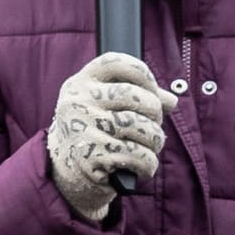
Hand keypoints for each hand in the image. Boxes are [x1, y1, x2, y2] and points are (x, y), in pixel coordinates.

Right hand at [46, 52, 176, 221]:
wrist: (63, 172)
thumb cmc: (93, 132)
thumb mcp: (105, 106)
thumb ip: (137, 97)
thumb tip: (172, 100)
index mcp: (80, 83)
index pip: (116, 62)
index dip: (144, 74)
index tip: (152, 90)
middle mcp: (78, 102)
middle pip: (134, 96)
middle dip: (155, 111)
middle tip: (153, 124)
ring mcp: (83, 129)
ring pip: (141, 127)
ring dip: (155, 140)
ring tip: (151, 146)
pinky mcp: (92, 156)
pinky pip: (138, 155)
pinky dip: (148, 163)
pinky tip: (143, 166)